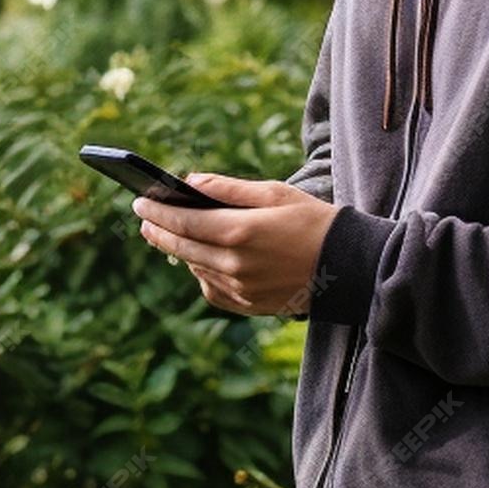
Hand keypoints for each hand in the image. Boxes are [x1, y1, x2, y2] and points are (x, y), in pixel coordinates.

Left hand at [132, 173, 341, 317]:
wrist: (349, 266)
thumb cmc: (313, 221)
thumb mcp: (273, 192)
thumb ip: (228, 188)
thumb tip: (190, 181)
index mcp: (240, 232)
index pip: (183, 223)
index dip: (157, 212)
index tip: (139, 202)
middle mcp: (235, 265)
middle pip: (182, 248)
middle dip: (159, 232)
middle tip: (144, 218)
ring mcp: (241, 290)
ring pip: (196, 269)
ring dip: (182, 252)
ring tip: (172, 235)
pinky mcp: (250, 306)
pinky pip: (213, 290)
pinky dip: (203, 274)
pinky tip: (202, 261)